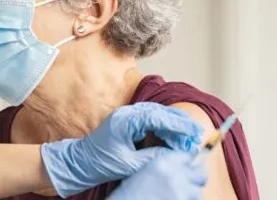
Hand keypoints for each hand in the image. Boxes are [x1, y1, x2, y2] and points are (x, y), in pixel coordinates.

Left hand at [40, 102, 202, 197]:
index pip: (159, 117)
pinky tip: (173, 138)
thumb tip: (175, 154)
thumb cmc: (100, 163)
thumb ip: (153, 157)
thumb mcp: (130, 164)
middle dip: (180, 124)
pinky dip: (164, 128)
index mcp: (125, 121)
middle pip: (161, 112)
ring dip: (173, 126)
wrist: (80, 163)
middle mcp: (127, 114)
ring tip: (188, 139)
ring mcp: (127, 116)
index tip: (195, 132)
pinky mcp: (128, 122)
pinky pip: (151, 120)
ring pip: (158, 115)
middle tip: (197, 135)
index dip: (179, 124)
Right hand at [107, 152, 206, 199]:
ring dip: (191, 193)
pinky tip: (174, 199)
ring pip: (197, 191)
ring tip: (178, 195)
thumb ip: (166, 166)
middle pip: (201, 173)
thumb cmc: (130, 192)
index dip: (192, 160)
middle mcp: (175, 174)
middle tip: (194, 181)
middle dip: (199, 177)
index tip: (193, 164)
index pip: (188, 155)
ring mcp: (180, 191)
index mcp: (164, 162)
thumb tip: (184, 168)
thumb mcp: (145, 171)